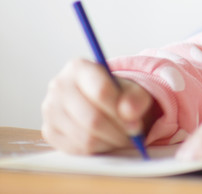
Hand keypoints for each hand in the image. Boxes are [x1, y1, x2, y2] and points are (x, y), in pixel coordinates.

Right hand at [41, 58, 156, 153]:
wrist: (100, 102)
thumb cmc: (117, 93)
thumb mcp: (133, 90)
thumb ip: (136, 98)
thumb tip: (130, 113)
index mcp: (78, 68)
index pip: (101, 91)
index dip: (122, 110)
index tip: (136, 120)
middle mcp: (58, 86)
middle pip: (92, 119)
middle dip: (118, 131)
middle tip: (133, 134)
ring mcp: (50, 110)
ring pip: (85, 137)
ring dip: (110, 142)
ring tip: (123, 137)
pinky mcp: (49, 131)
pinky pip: (77, 149)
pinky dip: (98, 149)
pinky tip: (108, 141)